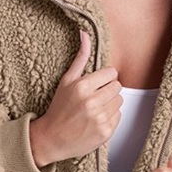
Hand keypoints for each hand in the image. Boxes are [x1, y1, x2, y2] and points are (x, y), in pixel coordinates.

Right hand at [29, 30, 122, 165]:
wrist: (52, 139)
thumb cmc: (59, 108)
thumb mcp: (66, 81)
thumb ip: (80, 58)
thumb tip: (85, 33)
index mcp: (83, 87)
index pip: (112, 73)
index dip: (104, 78)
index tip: (95, 84)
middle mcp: (92, 102)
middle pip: (118, 87)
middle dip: (107, 90)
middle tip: (94, 98)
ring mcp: (100, 118)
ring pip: (119, 101)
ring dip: (110, 104)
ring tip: (94, 109)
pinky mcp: (105, 132)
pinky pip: (118, 116)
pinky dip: (109, 117)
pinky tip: (96, 120)